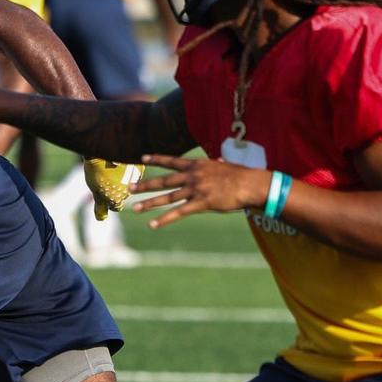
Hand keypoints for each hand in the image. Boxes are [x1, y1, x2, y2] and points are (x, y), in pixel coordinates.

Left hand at [84, 158, 140, 220]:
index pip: (115, 207)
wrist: (102, 150)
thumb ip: (100, 206)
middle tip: (108, 178)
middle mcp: (127, 192)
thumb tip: (101, 219)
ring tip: (114, 171)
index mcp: (115, 199)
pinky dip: (130, 171)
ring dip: (124, 181)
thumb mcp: (95, 190)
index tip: (106, 191)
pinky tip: (122, 165)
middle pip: (123, 196)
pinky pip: (136, 174)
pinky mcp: (139, 169)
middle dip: (117, 190)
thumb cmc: (96, 171)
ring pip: (130, 186)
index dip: (109, 200)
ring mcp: (134, 181)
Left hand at [134, 154, 271, 229]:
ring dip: (149, 203)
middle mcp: (193, 175)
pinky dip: (164, 219)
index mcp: (197, 165)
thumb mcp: (224, 166)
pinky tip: (153, 224)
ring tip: (134, 208)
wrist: (251, 184)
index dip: (157, 159)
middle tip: (129, 188)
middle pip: (164, 181)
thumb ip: (216, 165)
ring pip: (167, 197)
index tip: (143, 158)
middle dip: (145, 185)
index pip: (172, 160)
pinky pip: (179, 212)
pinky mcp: (202, 203)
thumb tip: (217, 161)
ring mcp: (196, 189)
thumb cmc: (241, 176)